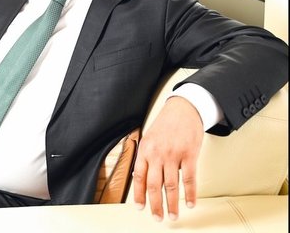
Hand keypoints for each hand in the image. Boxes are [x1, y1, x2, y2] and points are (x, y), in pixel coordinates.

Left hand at [132, 96, 203, 220]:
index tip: (140, 207)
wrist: (183, 109)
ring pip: (171, 185)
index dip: (138, 194)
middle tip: (157, 218)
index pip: (138, 177)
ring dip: (171, 204)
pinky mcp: (189, 155)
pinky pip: (189, 179)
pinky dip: (190, 194)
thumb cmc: (166, 124)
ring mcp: (173, 155)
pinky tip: (190, 204)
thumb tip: (141, 178)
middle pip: (153, 185)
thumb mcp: (149, 138)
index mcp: (145, 150)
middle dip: (155, 205)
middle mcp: (157, 154)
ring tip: (173, 216)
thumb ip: (146, 157)